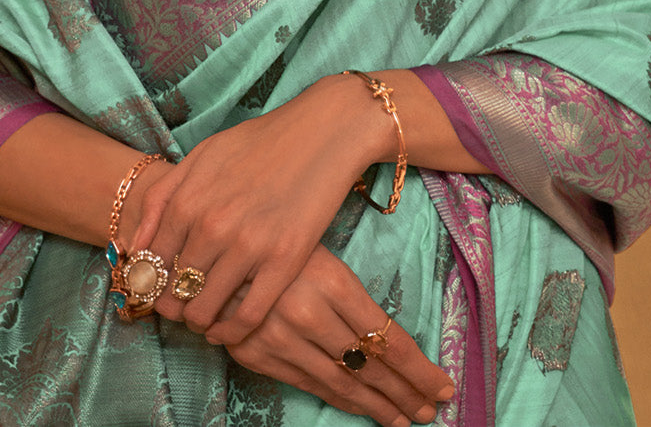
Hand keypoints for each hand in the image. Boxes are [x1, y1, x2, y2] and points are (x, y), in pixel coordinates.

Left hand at [127, 76, 382, 343]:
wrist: (321, 132)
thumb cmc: (260, 141)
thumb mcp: (202, 155)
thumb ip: (163, 197)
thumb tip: (135, 247)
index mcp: (188, 200)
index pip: (150, 263)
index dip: (150, 285)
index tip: (158, 291)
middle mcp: (212, 226)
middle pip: (174, 291)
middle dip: (172, 306)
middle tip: (180, 307)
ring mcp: (248, 245)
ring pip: (204, 310)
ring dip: (198, 321)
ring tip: (204, 317)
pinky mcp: (283, 261)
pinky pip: (247, 316)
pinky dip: (232, 332)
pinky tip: (228, 329)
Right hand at [213, 245, 453, 425]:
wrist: (209, 246)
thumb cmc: (277, 242)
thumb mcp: (321, 255)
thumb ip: (351, 300)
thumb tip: (391, 344)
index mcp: (332, 281)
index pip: (387, 339)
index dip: (418, 369)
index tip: (442, 385)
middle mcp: (309, 314)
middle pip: (370, 367)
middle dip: (405, 393)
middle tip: (432, 409)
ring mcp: (282, 339)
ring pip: (342, 383)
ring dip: (378, 405)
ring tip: (406, 418)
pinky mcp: (260, 356)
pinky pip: (311, 385)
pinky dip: (341, 400)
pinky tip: (363, 408)